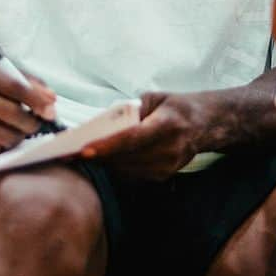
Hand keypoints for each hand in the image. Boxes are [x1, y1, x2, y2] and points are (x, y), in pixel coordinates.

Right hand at [0, 63, 57, 157]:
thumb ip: (27, 83)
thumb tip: (50, 99)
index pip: (15, 86)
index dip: (37, 100)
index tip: (50, 110)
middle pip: (11, 113)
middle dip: (31, 122)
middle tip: (35, 124)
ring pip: (5, 135)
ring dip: (18, 136)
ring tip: (15, 130)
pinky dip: (1, 147)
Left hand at [81, 92, 209, 180]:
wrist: (205, 125)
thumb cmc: (175, 107)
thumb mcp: (154, 98)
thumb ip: (130, 110)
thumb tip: (102, 124)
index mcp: (167, 124)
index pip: (132, 139)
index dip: (107, 146)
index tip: (84, 150)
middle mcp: (170, 148)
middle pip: (125, 158)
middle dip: (97, 157)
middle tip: (70, 154)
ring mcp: (168, 166)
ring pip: (126, 171)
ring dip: (103, 165)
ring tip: (82, 157)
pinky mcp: (164, 176)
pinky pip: (132, 176)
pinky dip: (116, 169)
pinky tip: (104, 160)